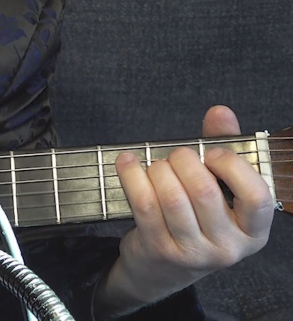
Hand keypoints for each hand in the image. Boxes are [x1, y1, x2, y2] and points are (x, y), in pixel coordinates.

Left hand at [94, 105, 274, 317]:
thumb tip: (220, 113)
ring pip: (172, 198)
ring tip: (156, 164)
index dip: (232, 167)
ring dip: (158, 169)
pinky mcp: (159, 249)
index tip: (211, 153)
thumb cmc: (195, 221)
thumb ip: (224, 150)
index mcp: (253, 231)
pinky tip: (126, 163)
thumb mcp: (218, 192)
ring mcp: (192, 252)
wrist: (160, 270)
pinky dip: (132, 176)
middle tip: (176, 156)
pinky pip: (144, 205)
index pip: (257, 197)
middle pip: (205, 191)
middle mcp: (227, 247)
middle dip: (184, 162)